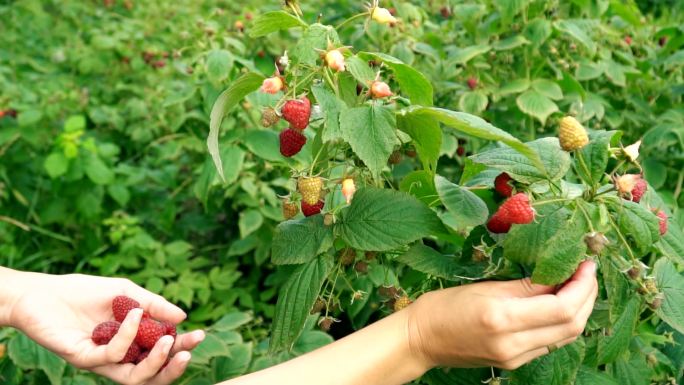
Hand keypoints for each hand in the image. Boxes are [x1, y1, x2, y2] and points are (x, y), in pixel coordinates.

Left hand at [5, 271, 204, 384]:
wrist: (41, 292)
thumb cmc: (83, 292)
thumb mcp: (126, 292)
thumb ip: (153, 305)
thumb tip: (183, 316)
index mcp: (130, 343)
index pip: (160, 353)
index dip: (182, 348)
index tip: (200, 334)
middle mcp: (117, 357)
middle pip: (151, 374)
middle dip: (173, 366)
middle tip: (189, 351)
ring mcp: (100, 361)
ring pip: (134, 377)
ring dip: (155, 362)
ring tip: (169, 341)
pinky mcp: (83, 358)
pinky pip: (111, 355)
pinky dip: (127, 336)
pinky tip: (133, 314)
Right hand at [406, 260, 597, 369]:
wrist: (422, 338)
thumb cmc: (445, 305)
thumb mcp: (486, 287)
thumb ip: (527, 286)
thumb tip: (562, 275)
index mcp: (503, 319)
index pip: (561, 307)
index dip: (582, 286)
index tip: (586, 264)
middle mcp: (513, 344)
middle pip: (571, 325)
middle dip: (587, 297)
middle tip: (586, 272)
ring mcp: (515, 358)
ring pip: (566, 337)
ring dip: (579, 311)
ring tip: (579, 286)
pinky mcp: (514, 363)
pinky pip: (551, 343)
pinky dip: (563, 323)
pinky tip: (561, 305)